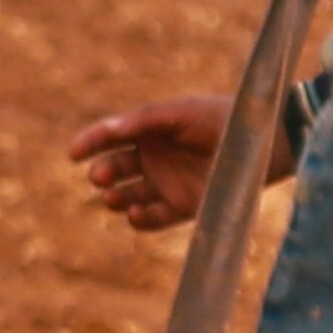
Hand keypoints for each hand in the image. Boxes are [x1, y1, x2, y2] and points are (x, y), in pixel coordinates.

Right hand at [69, 94, 227, 232]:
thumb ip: (142, 120)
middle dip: (103, 173)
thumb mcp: (177, 113)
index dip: (89, 143)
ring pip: (128, 196)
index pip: (110, 137)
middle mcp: (153, 157)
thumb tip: (107, 128)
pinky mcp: (183, 206)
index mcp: (148, 130)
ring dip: (116, 198)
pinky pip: (153, 218)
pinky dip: (140, 219)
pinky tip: (135, 213)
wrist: (258, 141)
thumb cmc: (217, 118)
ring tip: (112, 197)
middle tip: (100, 176)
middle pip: (114, 168)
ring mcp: (167, 183)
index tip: (73, 153)